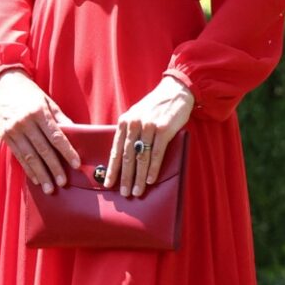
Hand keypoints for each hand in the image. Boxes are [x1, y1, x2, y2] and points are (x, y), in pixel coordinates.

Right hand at [0, 70, 79, 192]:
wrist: (4, 83)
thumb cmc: (30, 93)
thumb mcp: (47, 101)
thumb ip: (60, 118)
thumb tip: (76, 133)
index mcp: (39, 112)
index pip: (56, 136)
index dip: (67, 151)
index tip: (76, 164)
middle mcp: (26, 122)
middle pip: (43, 149)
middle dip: (54, 168)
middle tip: (63, 183)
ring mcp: (14, 130)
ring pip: (30, 157)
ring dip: (41, 174)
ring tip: (49, 188)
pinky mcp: (5, 136)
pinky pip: (18, 156)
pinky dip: (28, 169)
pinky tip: (36, 179)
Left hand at [106, 76, 193, 197]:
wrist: (175, 91)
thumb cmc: (155, 106)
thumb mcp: (137, 115)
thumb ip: (130, 132)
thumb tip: (124, 157)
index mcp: (125, 121)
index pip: (116, 150)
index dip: (112, 169)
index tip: (108, 184)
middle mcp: (134, 124)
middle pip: (128, 156)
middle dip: (125, 177)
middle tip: (124, 193)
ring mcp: (149, 126)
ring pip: (141, 157)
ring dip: (138, 177)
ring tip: (137, 191)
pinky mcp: (164, 129)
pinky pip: (156, 153)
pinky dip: (153, 168)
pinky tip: (150, 180)